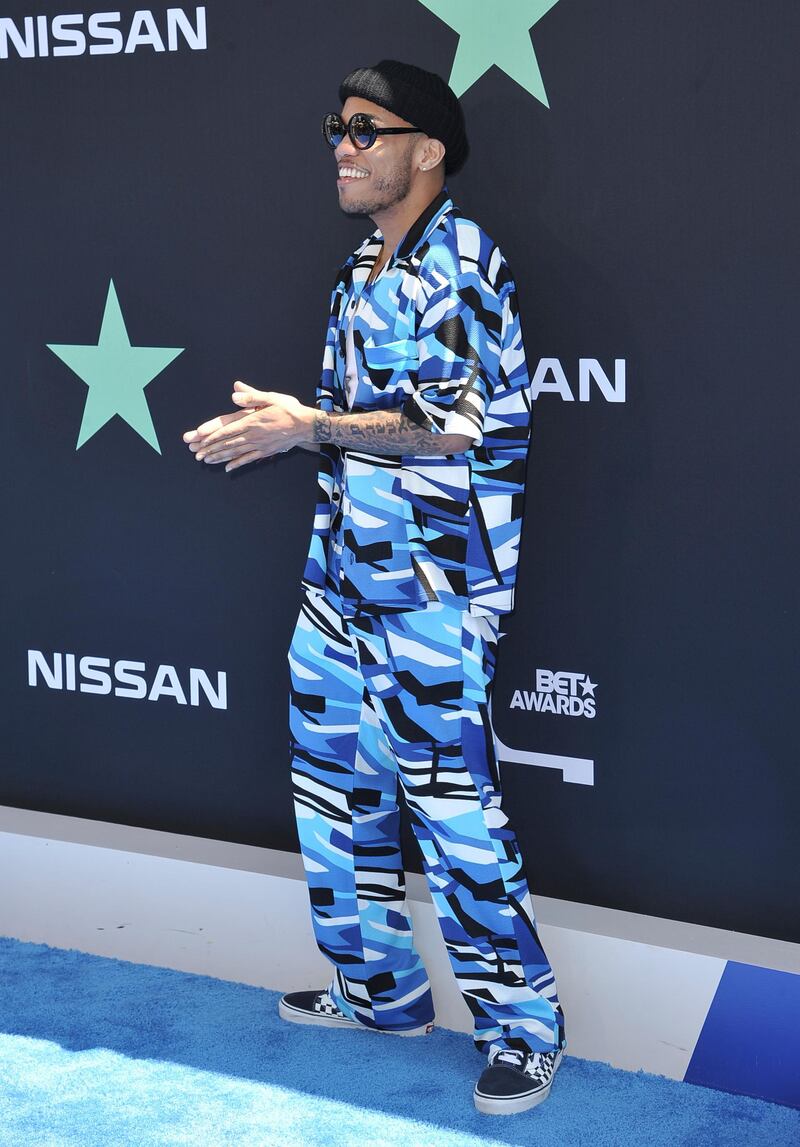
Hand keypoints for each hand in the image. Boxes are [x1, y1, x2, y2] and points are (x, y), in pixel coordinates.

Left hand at [182, 382, 314, 470]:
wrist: (306, 425)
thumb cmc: (289, 409)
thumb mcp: (271, 397)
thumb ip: (252, 396)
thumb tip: (235, 393)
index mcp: (252, 421)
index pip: (227, 430)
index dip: (211, 435)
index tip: (199, 439)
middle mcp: (254, 435)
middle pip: (228, 443)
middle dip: (210, 448)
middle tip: (196, 453)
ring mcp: (259, 445)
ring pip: (235, 452)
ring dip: (219, 456)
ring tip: (206, 460)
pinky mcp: (266, 451)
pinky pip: (248, 459)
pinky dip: (237, 463)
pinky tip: (227, 468)